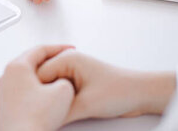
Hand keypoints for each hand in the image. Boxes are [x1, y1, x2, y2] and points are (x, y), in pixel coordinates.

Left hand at [0, 45, 74, 130]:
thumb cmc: (36, 118)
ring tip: (57, 79)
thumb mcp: (63, 92)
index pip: (40, 49)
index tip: (71, 49)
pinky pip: (23, 88)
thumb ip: (65, 79)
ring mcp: (4, 90)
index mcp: (18, 66)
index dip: (59, 48)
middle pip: (31, 60)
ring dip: (43, 75)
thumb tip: (61, 81)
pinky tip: (46, 96)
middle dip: (50, 60)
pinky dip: (36, 87)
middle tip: (64, 60)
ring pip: (27, 75)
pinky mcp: (5, 103)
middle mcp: (7, 75)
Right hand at [37, 50, 175, 123]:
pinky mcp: (77, 82)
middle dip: (43, 96)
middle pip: (43, 81)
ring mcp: (72, 72)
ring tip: (53, 113)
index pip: (38, 75)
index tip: (35, 108)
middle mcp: (67, 62)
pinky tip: (61, 111)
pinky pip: (59, 92)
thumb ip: (60, 112)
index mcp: (67, 58)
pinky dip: (59, 102)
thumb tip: (44, 119)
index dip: (36, 93)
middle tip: (42, 112)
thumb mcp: (85, 105)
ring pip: (50, 88)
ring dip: (52, 100)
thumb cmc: (120, 91)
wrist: (142, 94)